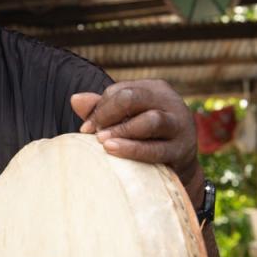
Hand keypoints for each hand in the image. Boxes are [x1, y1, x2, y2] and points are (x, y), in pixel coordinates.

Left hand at [71, 80, 203, 205]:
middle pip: (134, 97)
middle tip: (92, 132)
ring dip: (122, 130)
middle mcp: (170, 102)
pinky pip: (156, 149)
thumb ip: (102, 109)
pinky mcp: (181, 150)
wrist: (178, 166)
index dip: (100, 107)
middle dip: (108, 113)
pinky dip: (132, 149)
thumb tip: (74, 99)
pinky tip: (113, 150)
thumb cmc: (145, 138)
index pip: (121, 90)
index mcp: (155, 89)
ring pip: (151, 120)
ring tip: (101, 141)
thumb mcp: (126, 120)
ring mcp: (179, 125)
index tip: (85, 129)